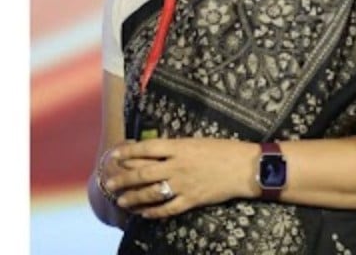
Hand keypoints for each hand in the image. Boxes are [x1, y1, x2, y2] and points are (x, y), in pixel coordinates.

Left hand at [104, 137, 258, 218]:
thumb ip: (174, 147)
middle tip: (109, 184)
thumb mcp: (195, 141)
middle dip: (123, 179)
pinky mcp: (193, 199)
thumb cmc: (222, 149)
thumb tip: (153, 151)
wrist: (245, 167)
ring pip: (152, 193)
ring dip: (134, 198)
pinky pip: (169, 208)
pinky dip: (155, 212)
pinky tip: (144, 213)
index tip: (113, 156)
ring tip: (121, 201)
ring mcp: (184, 184)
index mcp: (178, 147)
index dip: (127, 152)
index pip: (145, 149)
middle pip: (143, 173)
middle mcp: (177, 166)